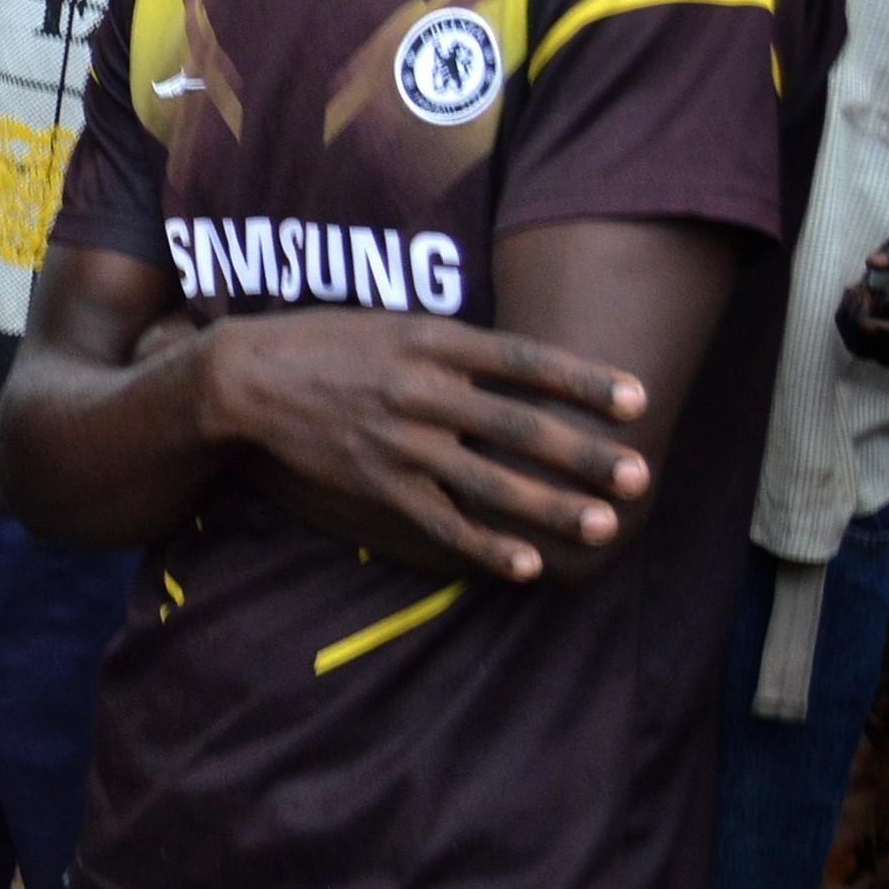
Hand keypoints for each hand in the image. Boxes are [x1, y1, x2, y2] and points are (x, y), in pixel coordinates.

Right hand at [195, 309, 649, 584]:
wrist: (247, 378)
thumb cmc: (328, 342)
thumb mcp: (395, 323)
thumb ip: (458, 346)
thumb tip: (526, 365)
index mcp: (432, 341)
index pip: (525, 360)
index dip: (585, 381)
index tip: (638, 400)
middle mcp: (422, 391)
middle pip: (521, 426)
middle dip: (585, 454)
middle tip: (640, 476)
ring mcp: (400, 441)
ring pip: (490, 481)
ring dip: (552, 507)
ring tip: (604, 525)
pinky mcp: (377, 483)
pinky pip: (441, 522)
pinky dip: (485, 547)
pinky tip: (526, 566)